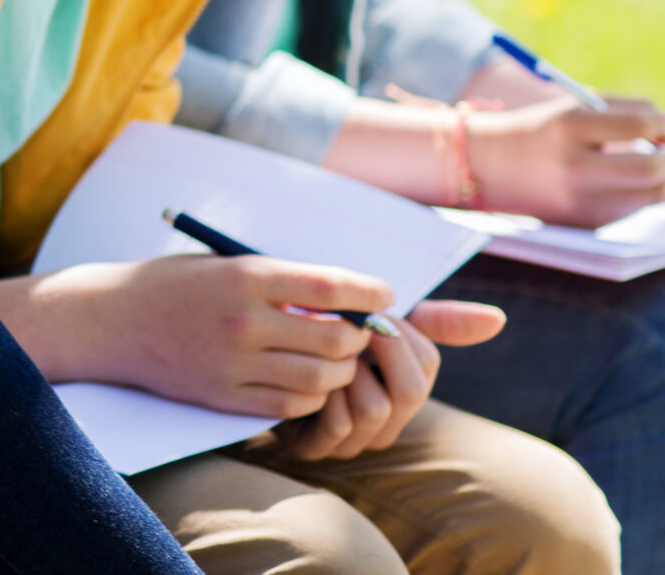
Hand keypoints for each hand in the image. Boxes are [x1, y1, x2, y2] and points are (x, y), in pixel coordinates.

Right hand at [50, 255, 402, 418]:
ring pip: (319, 378)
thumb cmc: (171, 285)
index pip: (328, 284)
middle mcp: (243, 320)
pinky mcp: (223, 395)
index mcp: (244, 276)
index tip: (385, 293)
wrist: (110, 320)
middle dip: (359, 335)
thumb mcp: (222, 265)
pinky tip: (307, 384)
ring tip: (335, 359)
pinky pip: (290, 406)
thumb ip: (277, 281)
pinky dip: (311, 398)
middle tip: (360, 330)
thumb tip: (343, 296)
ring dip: (339, 370)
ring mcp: (233, 362)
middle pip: (334, 337)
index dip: (367, 291)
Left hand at [272, 297, 496, 460]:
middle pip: (410, 389)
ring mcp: (356, 439)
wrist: (258, 353)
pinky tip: (303, 372)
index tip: (368, 310)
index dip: (398, 330)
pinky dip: (323, 393)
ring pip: (374, 408)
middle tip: (346, 326)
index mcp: (406, 386)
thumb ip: (433, 321)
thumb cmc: (322, 335)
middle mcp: (389, 420)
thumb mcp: (373, 319)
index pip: (428, 360)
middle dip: (376, 349)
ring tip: (321, 349)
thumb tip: (499, 318)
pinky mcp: (319, 447)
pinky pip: (337, 423)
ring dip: (346, 370)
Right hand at [469, 95, 664, 227]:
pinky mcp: (587, 223)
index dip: (662, 123)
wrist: (487, 166)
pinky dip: (635, 193)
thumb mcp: (572, 110)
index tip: (661, 125)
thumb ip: (625, 114)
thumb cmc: (540, 130)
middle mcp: (574, 167)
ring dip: (660, 177)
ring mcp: (581, 200)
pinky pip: (633, 208)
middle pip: (652, 169)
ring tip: (649, 163)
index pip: (640, 124)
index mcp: (567, 127)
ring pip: (653, 194)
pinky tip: (612, 183)